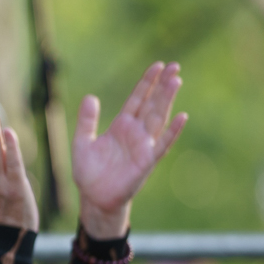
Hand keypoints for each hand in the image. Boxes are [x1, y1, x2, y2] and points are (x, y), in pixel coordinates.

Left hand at [73, 61, 187, 238]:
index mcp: (121, 125)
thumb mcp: (82, 142)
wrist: (94, 197)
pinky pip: (162, 143)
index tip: (158, 65)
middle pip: (152, 103)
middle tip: (175, 65)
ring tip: (177, 80)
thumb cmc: (89, 172)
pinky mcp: (147, 160)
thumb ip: (87, 121)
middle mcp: (135, 132)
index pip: (137, 99)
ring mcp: (143, 145)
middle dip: (163, 85)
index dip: (147, 83)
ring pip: (158, 117)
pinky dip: (173, 131)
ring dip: (167, 100)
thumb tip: (90, 97)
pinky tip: (182, 117)